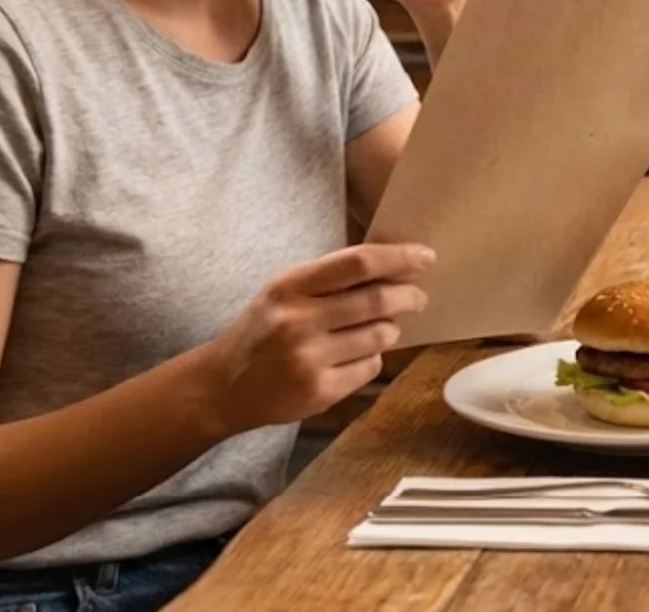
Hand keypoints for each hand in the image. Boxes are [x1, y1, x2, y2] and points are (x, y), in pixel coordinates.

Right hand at [194, 243, 433, 434]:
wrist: (223, 387)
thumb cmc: (265, 329)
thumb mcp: (285, 292)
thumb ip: (331, 278)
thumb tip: (395, 267)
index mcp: (290, 286)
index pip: (358, 263)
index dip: (399, 258)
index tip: (425, 257)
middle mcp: (298, 321)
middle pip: (378, 300)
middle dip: (409, 296)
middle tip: (418, 298)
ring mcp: (309, 359)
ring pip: (380, 335)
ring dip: (390, 329)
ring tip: (381, 327)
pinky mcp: (319, 391)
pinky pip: (370, 367)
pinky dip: (372, 358)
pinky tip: (355, 356)